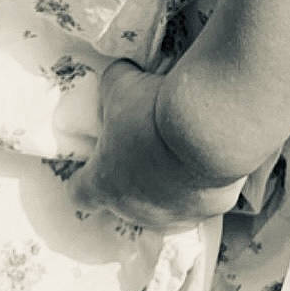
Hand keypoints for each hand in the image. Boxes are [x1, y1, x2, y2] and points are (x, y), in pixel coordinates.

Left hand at [66, 60, 244, 232]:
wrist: (204, 128)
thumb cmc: (152, 112)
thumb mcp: (121, 85)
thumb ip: (113, 84)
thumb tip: (118, 75)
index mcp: (104, 182)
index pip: (79, 194)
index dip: (84, 179)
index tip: (93, 165)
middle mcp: (135, 209)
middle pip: (124, 205)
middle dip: (131, 182)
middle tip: (143, 152)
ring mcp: (174, 215)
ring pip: (165, 212)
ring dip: (167, 193)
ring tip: (178, 163)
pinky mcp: (208, 210)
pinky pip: (202, 204)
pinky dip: (204, 188)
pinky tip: (209, 165)